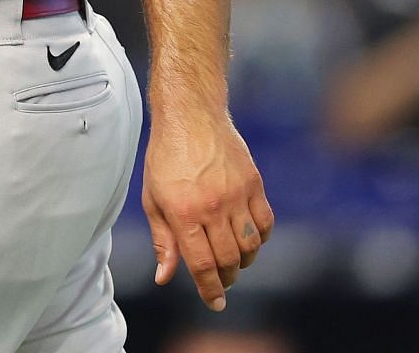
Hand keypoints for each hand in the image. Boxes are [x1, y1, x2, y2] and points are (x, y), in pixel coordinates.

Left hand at [141, 104, 273, 310]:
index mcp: (183, 212)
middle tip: (221, 281)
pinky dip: (260, 238)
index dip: (209, 290)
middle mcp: (212, 206)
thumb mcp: (153, 198)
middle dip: (226, 279)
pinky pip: (265, 223)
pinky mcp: (254, 183)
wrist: (190, 115)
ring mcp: (236, 194)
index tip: (214, 303)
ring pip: (250, 245)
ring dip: (243, 262)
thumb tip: (165, 276)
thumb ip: (162, 240)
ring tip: (233, 262)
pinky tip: (248, 239)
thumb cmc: (166, 157)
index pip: (202, 264)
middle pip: (228, 260)